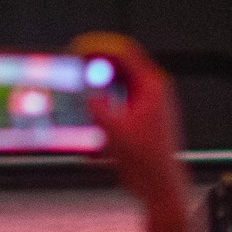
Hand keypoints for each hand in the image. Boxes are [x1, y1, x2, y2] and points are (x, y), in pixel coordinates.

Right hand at [72, 31, 187, 213]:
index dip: (101, 47)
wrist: (158, 185)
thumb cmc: (146, 160)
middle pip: (121, 64)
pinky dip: (102, 97)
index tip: (79, 46)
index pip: (125, 54)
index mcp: (152, 87)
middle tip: (74, 60)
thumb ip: (98, 108)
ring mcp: (146, 103)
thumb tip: (86, 91)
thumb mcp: (115, 132)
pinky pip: (117, 98)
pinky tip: (88, 102)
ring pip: (118, 81)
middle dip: (97, 61)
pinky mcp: (139, 116)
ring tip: (77, 79)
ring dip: (98, 78)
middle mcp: (151, 90)